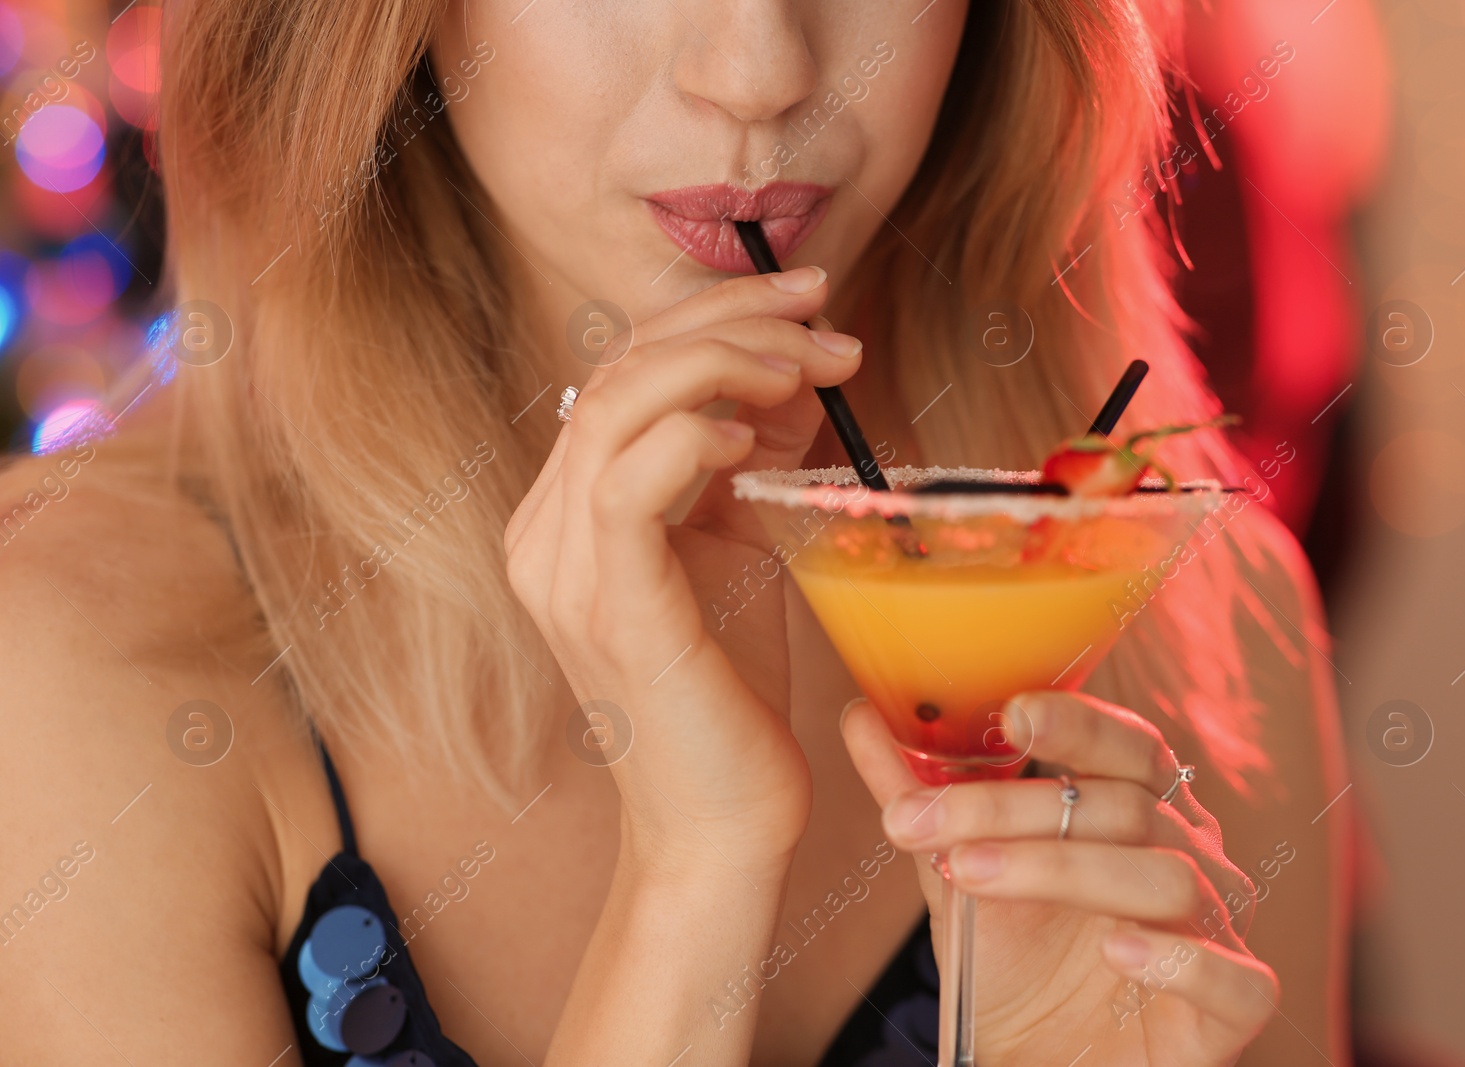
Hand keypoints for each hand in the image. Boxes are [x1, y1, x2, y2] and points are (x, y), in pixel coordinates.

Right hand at [505, 268, 862, 876]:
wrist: (721, 821)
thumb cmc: (730, 691)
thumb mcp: (733, 548)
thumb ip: (737, 462)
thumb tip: (789, 374)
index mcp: (570, 511)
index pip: (626, 369)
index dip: (714, 314)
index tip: (811, 299)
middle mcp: (546, 530)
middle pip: (620, 368)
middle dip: (732, 320)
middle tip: (826, 317)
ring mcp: (565, 570)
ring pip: (616, 405)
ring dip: (723, 362)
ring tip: (809, 365)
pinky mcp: (609, 609)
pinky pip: (627, 484)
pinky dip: (689, 436)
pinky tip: (750, 437)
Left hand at [844, 693, 1278, 1065]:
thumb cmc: (1015, 965)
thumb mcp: (957, 874)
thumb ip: (919, 796)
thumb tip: (862, 715)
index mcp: (1137, 811)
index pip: (1126, 744)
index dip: (1078, 723)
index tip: (1009, 714)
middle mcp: (1189, 856)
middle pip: (1125, 805)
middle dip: (1015, 807)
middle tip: (924, 823)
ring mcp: (1217, 929)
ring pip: (1165, 875)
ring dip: (1059, 869)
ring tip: (969, 876)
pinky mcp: (1234, 1006)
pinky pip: (1230, 974)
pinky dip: (1176, 956)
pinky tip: (1117, 948)